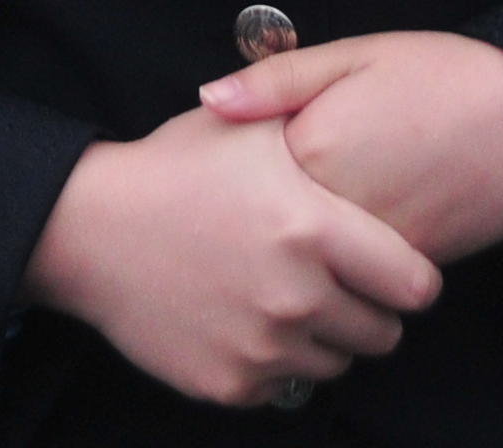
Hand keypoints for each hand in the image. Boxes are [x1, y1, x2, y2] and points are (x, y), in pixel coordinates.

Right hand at [22, 107, 441, 408]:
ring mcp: (261, 348)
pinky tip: (244, 317)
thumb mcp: (247, 124)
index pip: (416, 287)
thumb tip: (375, 115)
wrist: (87, 229)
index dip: (411, 277)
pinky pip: (283, 388)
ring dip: (322, 337)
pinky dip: (274, 362)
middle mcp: (295, 296)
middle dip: (368, 309)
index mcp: (312, 229)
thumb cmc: (174, 168)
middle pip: (383, 334)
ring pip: (335, 364)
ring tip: (284, 294)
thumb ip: (318, 124)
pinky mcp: (228, 385)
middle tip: (335, 281)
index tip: (392, 267)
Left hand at [199, 31, 502, 264]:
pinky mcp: (411, 267)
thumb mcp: (357, 54)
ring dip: (296, 249)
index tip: (222, 165)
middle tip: (255, 198)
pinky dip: (344, 262)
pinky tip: (350, 227)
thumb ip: (276, 81)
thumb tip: (206, 99)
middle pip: (269, 233)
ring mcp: (375, 248)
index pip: (238, 182)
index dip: (228, 175)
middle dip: (255, 221)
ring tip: (299, 215)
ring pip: (311, 266)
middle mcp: (338, 211)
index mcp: (312, 150)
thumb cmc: (445, 73)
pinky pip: (357, 278)